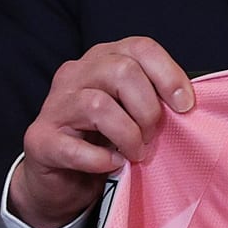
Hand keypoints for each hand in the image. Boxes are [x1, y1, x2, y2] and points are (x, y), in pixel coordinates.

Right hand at [7, 36, 194, 227]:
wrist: (61, 179)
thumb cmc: (104, 141)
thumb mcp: (132, 112)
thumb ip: (153, 99)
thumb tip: (187, 103)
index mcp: (102, 60)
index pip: (139, 47)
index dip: (168, 74)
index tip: (185, 106)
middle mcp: (75, 74)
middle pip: (121, 71)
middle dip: (147, 109)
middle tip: (152, 136)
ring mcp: (54, 106)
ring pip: (98, 105)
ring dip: (127, 135)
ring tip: (134, 154)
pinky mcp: (40, 140)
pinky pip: (74, 147)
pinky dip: (100, 160)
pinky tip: (111, 164)